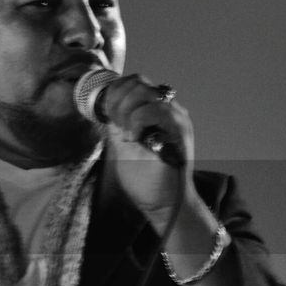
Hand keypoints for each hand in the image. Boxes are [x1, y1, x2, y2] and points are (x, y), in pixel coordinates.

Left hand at [96, 74, 194, 223]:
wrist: (165, 204)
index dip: (115, 92)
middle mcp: (168, 110)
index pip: (135, 82)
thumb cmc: (146, 180)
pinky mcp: (179, 130)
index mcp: (155, 112)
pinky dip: (137, 121)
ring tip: (127, 135)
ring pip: (145, 92)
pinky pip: (155, 110)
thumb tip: (106, 108)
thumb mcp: (123, 147)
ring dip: (126, 111)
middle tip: (116, 126)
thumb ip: (117, 126)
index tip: (107, 115)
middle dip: (117, 101)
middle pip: (138, 82)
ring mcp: (176, 118)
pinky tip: (134, 138)